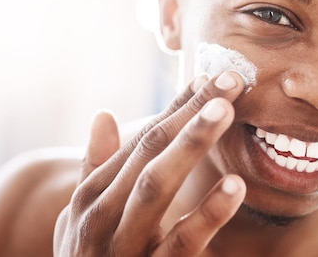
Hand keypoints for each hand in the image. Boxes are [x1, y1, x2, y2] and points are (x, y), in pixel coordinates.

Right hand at [54, 71, 246, 255]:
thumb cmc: (87, 256)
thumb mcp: (82, 215)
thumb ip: (95, 166)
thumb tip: (101, 113)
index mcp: (92, 194)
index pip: (142, 139)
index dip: (179, 106)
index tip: (213, 77)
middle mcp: (101, 214)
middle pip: (150, 152)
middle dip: (191, 112)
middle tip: (231, 80)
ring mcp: (122, 246)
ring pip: (156, 187)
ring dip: (191, 146)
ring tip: (226, 112)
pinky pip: (180, 243)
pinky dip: (207, 213)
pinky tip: (235, 185)